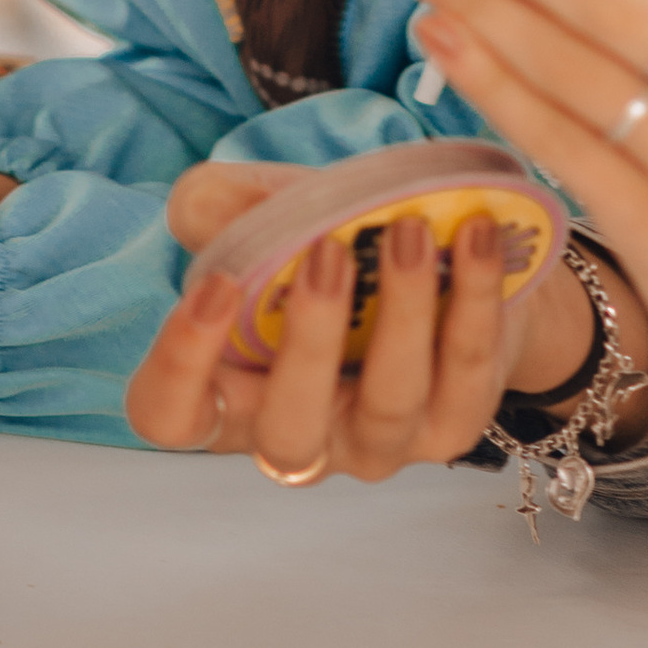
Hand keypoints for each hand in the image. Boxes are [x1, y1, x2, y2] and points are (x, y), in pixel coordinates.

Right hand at [129, 160, 544, 480]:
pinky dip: (475, 300)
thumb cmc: (331, 247)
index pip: (173, 413)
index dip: (181, 364)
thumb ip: (223, 205)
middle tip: (327, 252)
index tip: (218, 283)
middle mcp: (302, 434)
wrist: (440, 267)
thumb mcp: (270, 214)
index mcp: (231, 392)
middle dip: (308, 343)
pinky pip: (467, 375)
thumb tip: (205, 209)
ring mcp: (379, 441)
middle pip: (288, 432)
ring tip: (407, 230)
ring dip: (401, 310)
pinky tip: (474, 237)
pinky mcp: (452, 425)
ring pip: (389, 401)